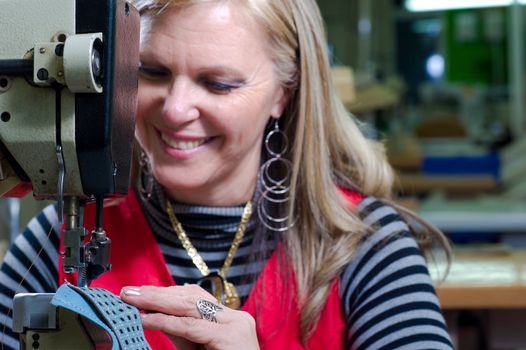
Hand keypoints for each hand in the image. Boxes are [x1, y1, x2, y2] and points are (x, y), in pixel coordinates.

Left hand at [120, 284, 258, 349]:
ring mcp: (236, 324)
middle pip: (192, 297)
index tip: (141, 291)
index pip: (195, 297)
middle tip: (129, 291)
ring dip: (157, 300)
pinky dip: (165, 321)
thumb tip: (153, 314)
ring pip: (190, 305)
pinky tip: (146, 319)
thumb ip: (180, 332)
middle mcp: (236, 317)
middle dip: (158, 293)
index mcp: (230, 319)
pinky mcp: (230, 337)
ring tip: (133, 299)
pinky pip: (191, 326)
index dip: (166, 292)